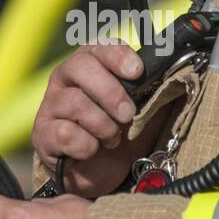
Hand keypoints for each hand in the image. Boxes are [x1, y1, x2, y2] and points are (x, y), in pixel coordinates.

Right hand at [32, 42, 148, 196]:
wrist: (104, 172)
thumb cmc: (122, 132)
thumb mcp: (143, 109)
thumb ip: (155, 89)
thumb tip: (175, 74)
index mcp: (91, 64)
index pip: (99, 46)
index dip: (118, 56)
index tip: (137, 72)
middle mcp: (66, 78)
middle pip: (80, 66)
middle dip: (111, 92)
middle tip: (128, 114)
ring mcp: (51, 104)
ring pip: (75, 102)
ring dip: (103, 125)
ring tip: (113, 138)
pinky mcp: (43, 133)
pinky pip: (65, 133)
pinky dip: (86, 146)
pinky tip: (92, 150)